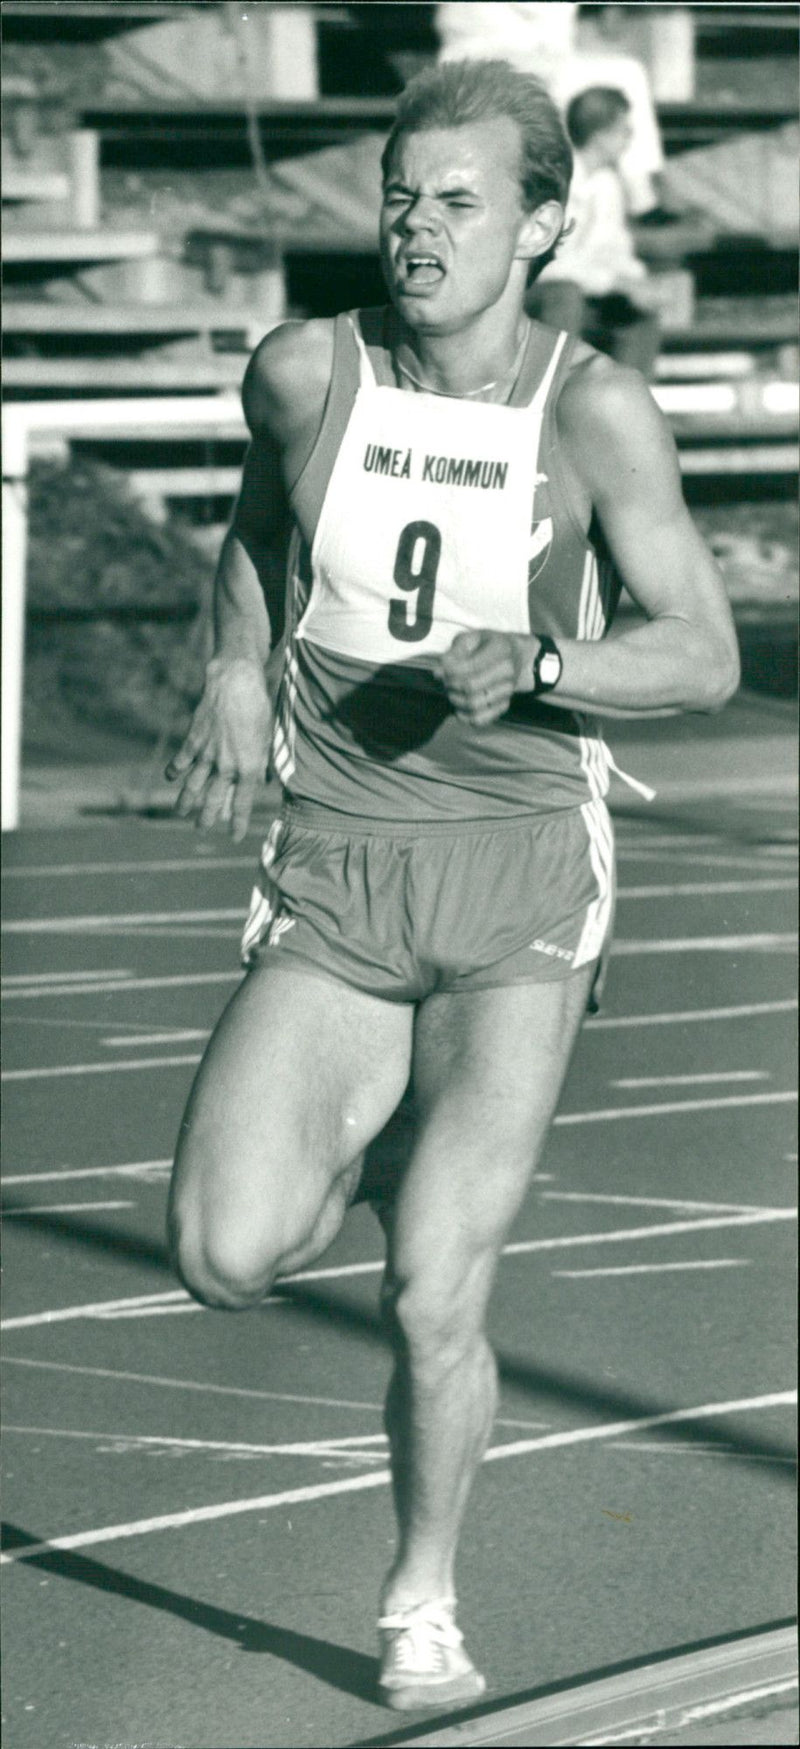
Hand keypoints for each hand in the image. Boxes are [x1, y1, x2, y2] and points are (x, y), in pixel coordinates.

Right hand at [165, 655, 271, 839]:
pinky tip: (170, 777)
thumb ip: (265, 763)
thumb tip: (263, 781)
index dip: (237, 823)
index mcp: (249, 768)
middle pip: (213, 800)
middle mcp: (227, 766)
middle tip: (202, 828)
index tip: (234, 837)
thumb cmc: (259, 709)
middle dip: (207, 817)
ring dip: (186, 801)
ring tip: (181, 812)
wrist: (236, 683)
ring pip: (193, 785)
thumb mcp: (269, 739)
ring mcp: (208, 754)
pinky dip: (174, 770)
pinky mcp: (194, 740)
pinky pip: (182, 760)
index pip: (241, 804)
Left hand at [438, 631, 533, 725]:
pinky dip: (464, 716)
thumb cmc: (486, 645)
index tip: (439, 672)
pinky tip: (459, 707)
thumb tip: (439, 672)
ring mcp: (508, 690)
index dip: (448, 672)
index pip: (469, 667)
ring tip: (452, 691)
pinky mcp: (504, 706)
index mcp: (500, 649)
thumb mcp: (470, 638)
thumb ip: (454, 652)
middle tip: (445, 681)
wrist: (515, 655)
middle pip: (470, 687)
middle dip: (450, 685)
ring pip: (473, 704)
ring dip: (455, 700)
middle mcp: (508, 671)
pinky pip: (481, 719)